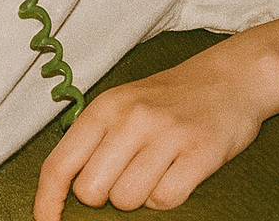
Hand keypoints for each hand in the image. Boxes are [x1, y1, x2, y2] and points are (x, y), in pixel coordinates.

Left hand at [33, 56, 272, 218]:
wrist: (231, 78)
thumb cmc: (169, 98)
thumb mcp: (122, 104)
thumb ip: (94, 139)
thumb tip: (64, 188)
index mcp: (105, 108)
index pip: (60, 163)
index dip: (47, 200)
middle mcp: (131, 119)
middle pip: (91, 191)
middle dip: (103, 197)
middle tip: (125, 176)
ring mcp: (166, 135)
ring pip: (127, 199)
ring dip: (138, 197)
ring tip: (155, 171)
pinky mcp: (200, 153)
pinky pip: (165, 199)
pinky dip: (166, 197)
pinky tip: (176, 174)